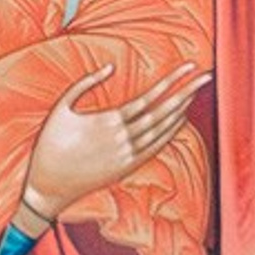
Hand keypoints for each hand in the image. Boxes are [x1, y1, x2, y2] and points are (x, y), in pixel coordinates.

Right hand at [23, 59, 206, 219]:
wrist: (48, 187)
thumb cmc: (50, 145)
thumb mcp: (61, 107)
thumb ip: (85, 84)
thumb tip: (111, 67)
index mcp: (109, 120)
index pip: (149, 97)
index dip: (171, 81)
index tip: (188, 67)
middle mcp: (124, 139)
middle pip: (163, 112)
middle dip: (186, 92)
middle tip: (206, 77)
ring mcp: (128, 155)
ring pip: (163, 130)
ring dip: (181, 110)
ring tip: (195, 93)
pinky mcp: (128, 168)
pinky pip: (156, 147)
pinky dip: (171, 133)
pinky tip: (180, 120)